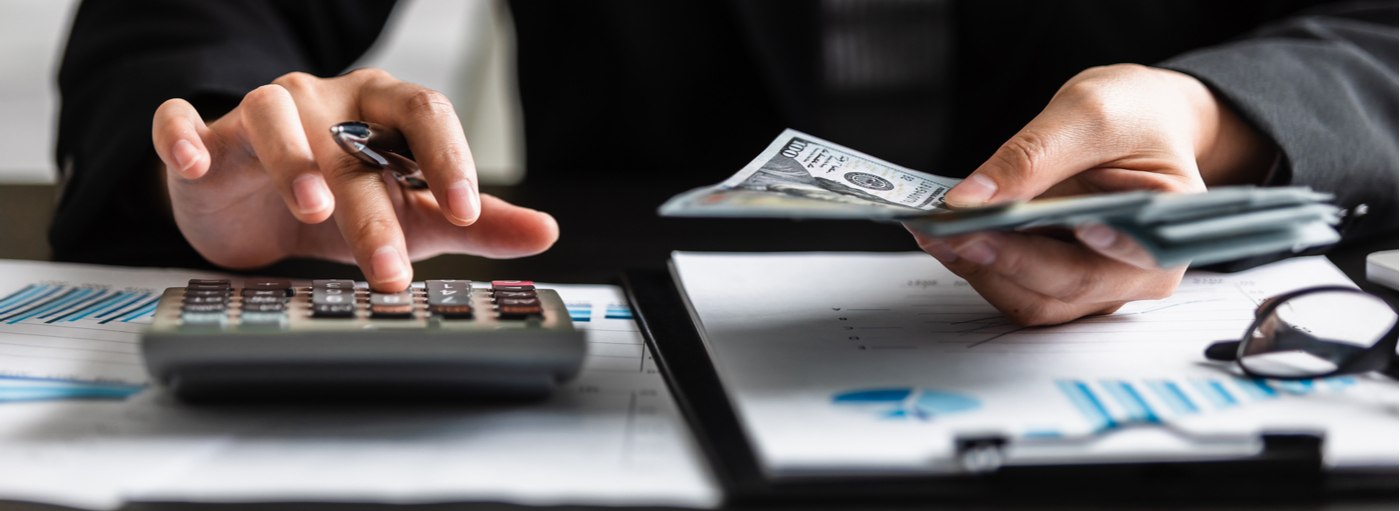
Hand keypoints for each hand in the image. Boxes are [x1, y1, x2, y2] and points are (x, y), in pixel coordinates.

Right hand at [151, 69, 557, 290]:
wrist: (252, 211)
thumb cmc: (341, 203)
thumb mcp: (412, 215)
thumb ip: (477, 226)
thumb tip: (545, 232)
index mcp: (382, 113)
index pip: (426, 115)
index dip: (449, 158)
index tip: (469, 211)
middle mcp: (324, 103)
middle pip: (353, 138)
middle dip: (374, 206)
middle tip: (393, 266)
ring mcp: (261, 113)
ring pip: (274, 112)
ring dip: (292, 157)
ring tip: (312, 208)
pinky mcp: (203, 137)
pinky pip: (180, 118)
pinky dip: (181, 134)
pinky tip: (192, 160)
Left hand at [911, 64, 1274, 324]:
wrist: (1141, 119)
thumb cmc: (1134, 114)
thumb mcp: (1087, 113)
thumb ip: (1031, 156)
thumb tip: (969, 199)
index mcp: (1165, 229)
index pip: (1117, 260)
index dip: (1073, 256)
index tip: (1035, 236)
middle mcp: (1135, 271)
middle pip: (1062, 289)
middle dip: (1000, 260)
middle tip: (949, 230)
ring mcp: (1097, 283)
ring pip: (1031, 299)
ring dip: (979, 268)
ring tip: (935, 229)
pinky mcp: (1060, 280)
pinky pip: (1015, 286)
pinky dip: (980, 263)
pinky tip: (949, 233)